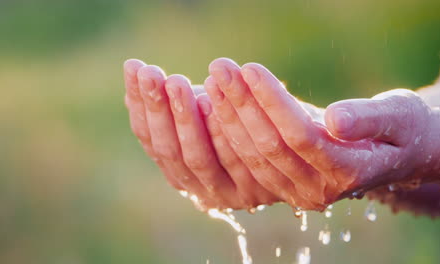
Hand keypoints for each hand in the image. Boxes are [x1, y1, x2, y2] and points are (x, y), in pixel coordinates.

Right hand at [123, 59, 277, 210]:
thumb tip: (134, 89)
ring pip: (196, 158)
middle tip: (152, 75)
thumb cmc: (248, 125)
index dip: (140, 105)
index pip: (151, 141)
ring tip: (176, 82)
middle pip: (170, 152)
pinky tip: (210, 101)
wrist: (305, 158)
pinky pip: (232, 161)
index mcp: (183, 173)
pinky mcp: (255, 191)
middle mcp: (199, 189)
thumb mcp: (208, 115)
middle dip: (158, 111)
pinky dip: (218, 132)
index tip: (134, 69)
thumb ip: (177, 110)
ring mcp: (226, 194)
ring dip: (184, 119)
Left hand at [203, 58, 439, 209]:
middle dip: (242, 104)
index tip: (250, 69)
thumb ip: (370, 119)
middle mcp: (318, 190)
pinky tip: (215, 106)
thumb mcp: (399, 117)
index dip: (273, 102)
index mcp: (348, 172)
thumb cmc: (401, 129)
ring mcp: (296, 192)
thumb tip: (337, 120)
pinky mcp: (282, 186)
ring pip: (252, 156)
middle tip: (221, 68)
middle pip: (270, 146)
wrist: (396, 153)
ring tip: (214, 80)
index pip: (300, 136)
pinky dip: (229, 134)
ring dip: (229, 117)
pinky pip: (247, 163)